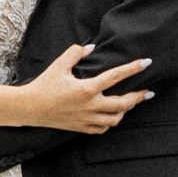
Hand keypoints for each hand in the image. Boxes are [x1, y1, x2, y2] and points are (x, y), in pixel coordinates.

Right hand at [15, 45, 150, 135]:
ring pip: (115, 119)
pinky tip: (112, 116)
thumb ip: (75, 53)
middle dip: (138, 97)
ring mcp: (86, 119)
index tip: (145, 63)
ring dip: (125, 111)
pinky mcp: (81, 128)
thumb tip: (91, 48)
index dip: (132, 68)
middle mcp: (90, 105)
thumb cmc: (44, 85)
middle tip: (147, 92)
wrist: (30, 108)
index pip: (116, 76)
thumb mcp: (59, 65)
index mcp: (86, 88)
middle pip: (123, 104)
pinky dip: (110, 122)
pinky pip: (103, 128)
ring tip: (129, 103)